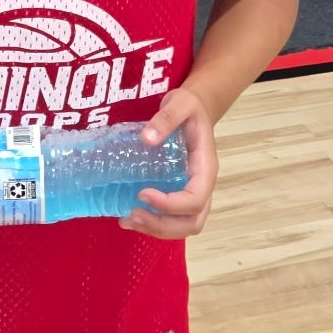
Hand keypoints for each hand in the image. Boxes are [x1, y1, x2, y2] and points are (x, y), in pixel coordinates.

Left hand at [124, 88, 216, 239]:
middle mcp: (203, 186)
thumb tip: (146, 139)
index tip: (142, 193)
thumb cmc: (189, 107)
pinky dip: (153, 224)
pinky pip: (173, 219)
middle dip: (162, 226)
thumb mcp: (180, 103)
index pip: (195, 199)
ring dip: (156, 229)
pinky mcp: (180, 194)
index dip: (170, 204)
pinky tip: (129, 216)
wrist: (195, 109)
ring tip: (127, 220)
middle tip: (132, 215)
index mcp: (206, 167)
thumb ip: (166, 118)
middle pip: (192, 222)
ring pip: (184, 226)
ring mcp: (193, 193)